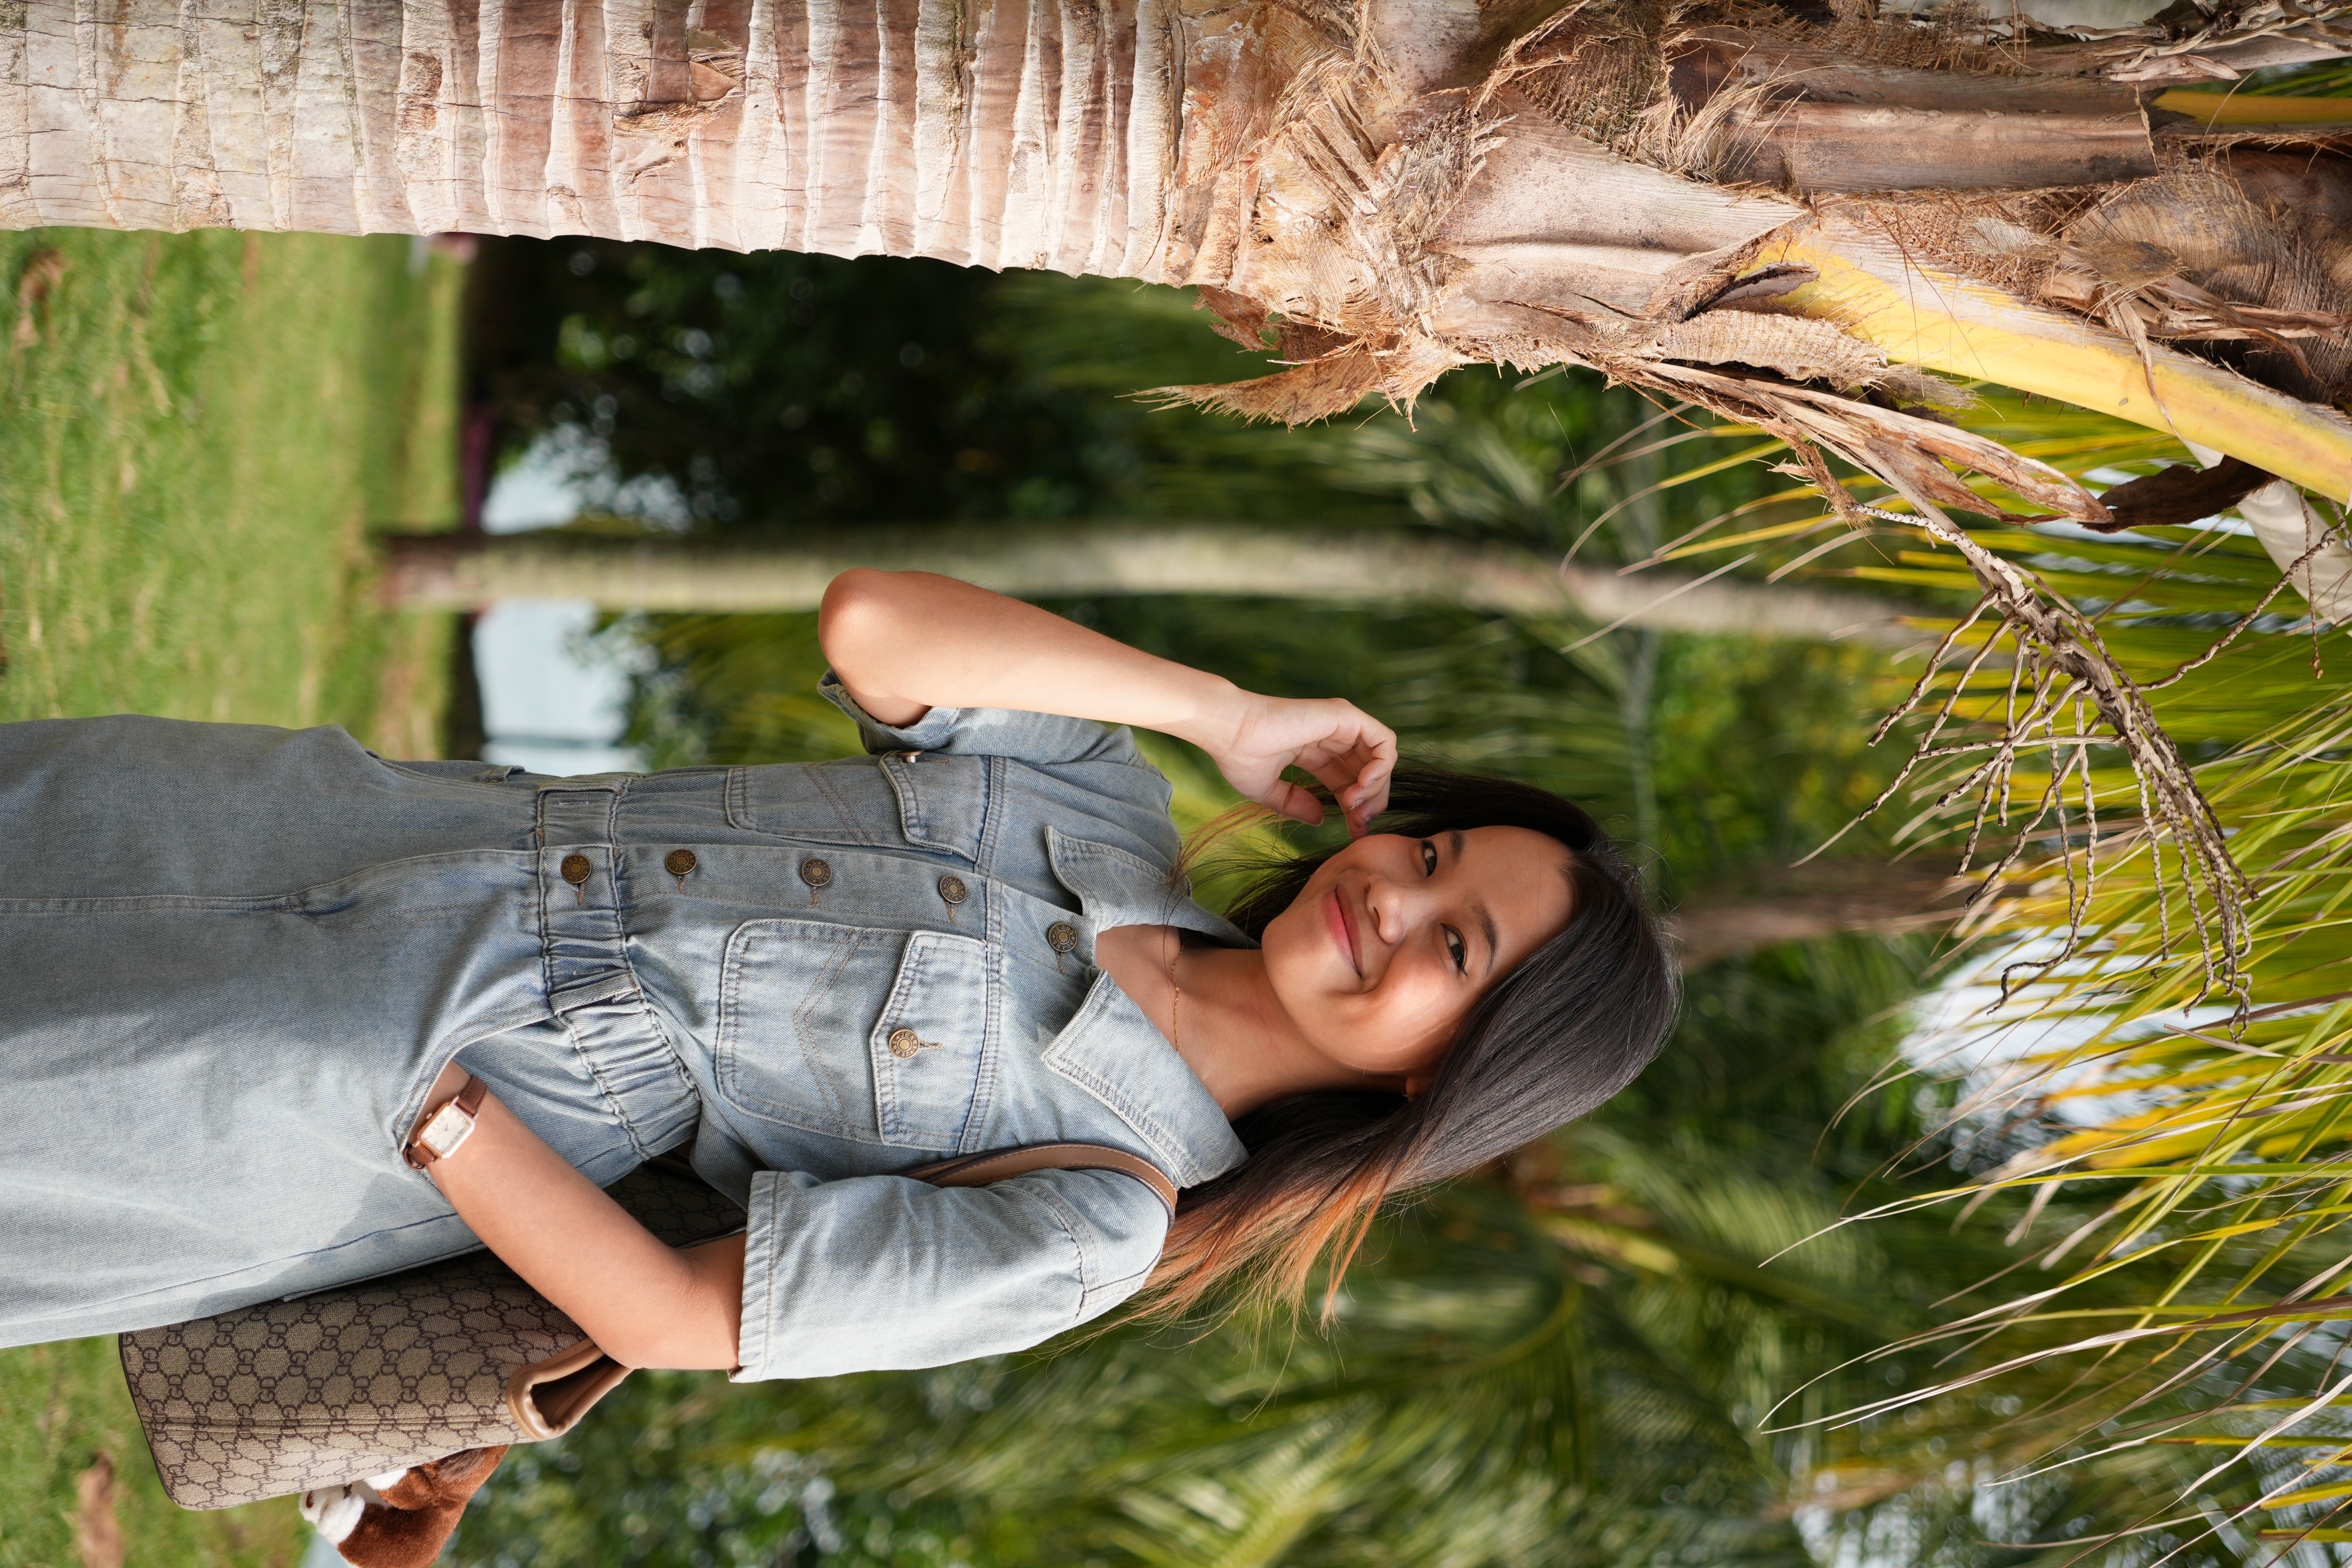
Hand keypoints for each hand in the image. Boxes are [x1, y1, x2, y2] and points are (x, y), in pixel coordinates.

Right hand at [1207, 692, 1396, 835]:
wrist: (1230, 732)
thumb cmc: (1239, 757)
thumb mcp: (1269, 791)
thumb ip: (1296, 804)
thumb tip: (1320, 819)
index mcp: (1315, 751)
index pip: (1349, 782)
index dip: (1357, 809)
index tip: (1354, 832)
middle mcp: (1332, 736)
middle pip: (1370, 772)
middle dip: (1371, 803)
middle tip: (1358, 825)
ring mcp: (1341, 724)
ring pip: (1382, 758)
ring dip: (1376, 788)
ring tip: (1354, 806)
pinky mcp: (1346, 716)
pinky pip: (1384, 742)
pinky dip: (1382, 767)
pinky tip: (1362, 786)